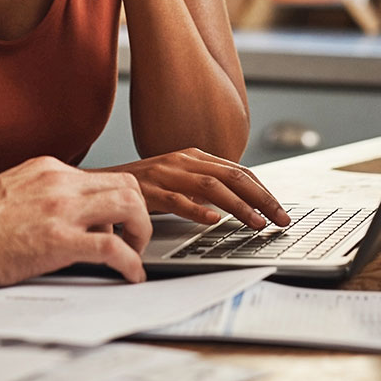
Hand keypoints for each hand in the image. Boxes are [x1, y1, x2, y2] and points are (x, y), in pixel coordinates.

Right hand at [0, 156, 152, 284]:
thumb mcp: (10, 194)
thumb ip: (41, 199)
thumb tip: (59, 219)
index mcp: (47, 170)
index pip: (103, 177)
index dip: (119, 203)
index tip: (119, 224)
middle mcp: (58, 182)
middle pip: (127, 185)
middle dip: (140, 214)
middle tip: (134, 239)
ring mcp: (59, 210)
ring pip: (130, 206)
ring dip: (141, 233)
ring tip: (134, 255)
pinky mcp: (57, 241)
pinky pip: (113, 248)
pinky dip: (131, 264)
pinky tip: (130, 276)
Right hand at [101, 149, 290, 229]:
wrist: (100, 184)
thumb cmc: (142, 185)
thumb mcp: (177, 179)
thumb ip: (203, 186)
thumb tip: (237, 202)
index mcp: (193, 156)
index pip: (239, 171)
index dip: (263, 191)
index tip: (280, 210)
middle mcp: (183, 161)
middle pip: (232, 177)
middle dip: (262, 198)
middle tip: (280, 219)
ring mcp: (166, 174)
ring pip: (211, 187)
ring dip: (239, 207)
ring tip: (256, 224)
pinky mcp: (148, 190)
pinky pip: (177, 200)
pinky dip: (198, 210)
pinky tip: (214, 221)